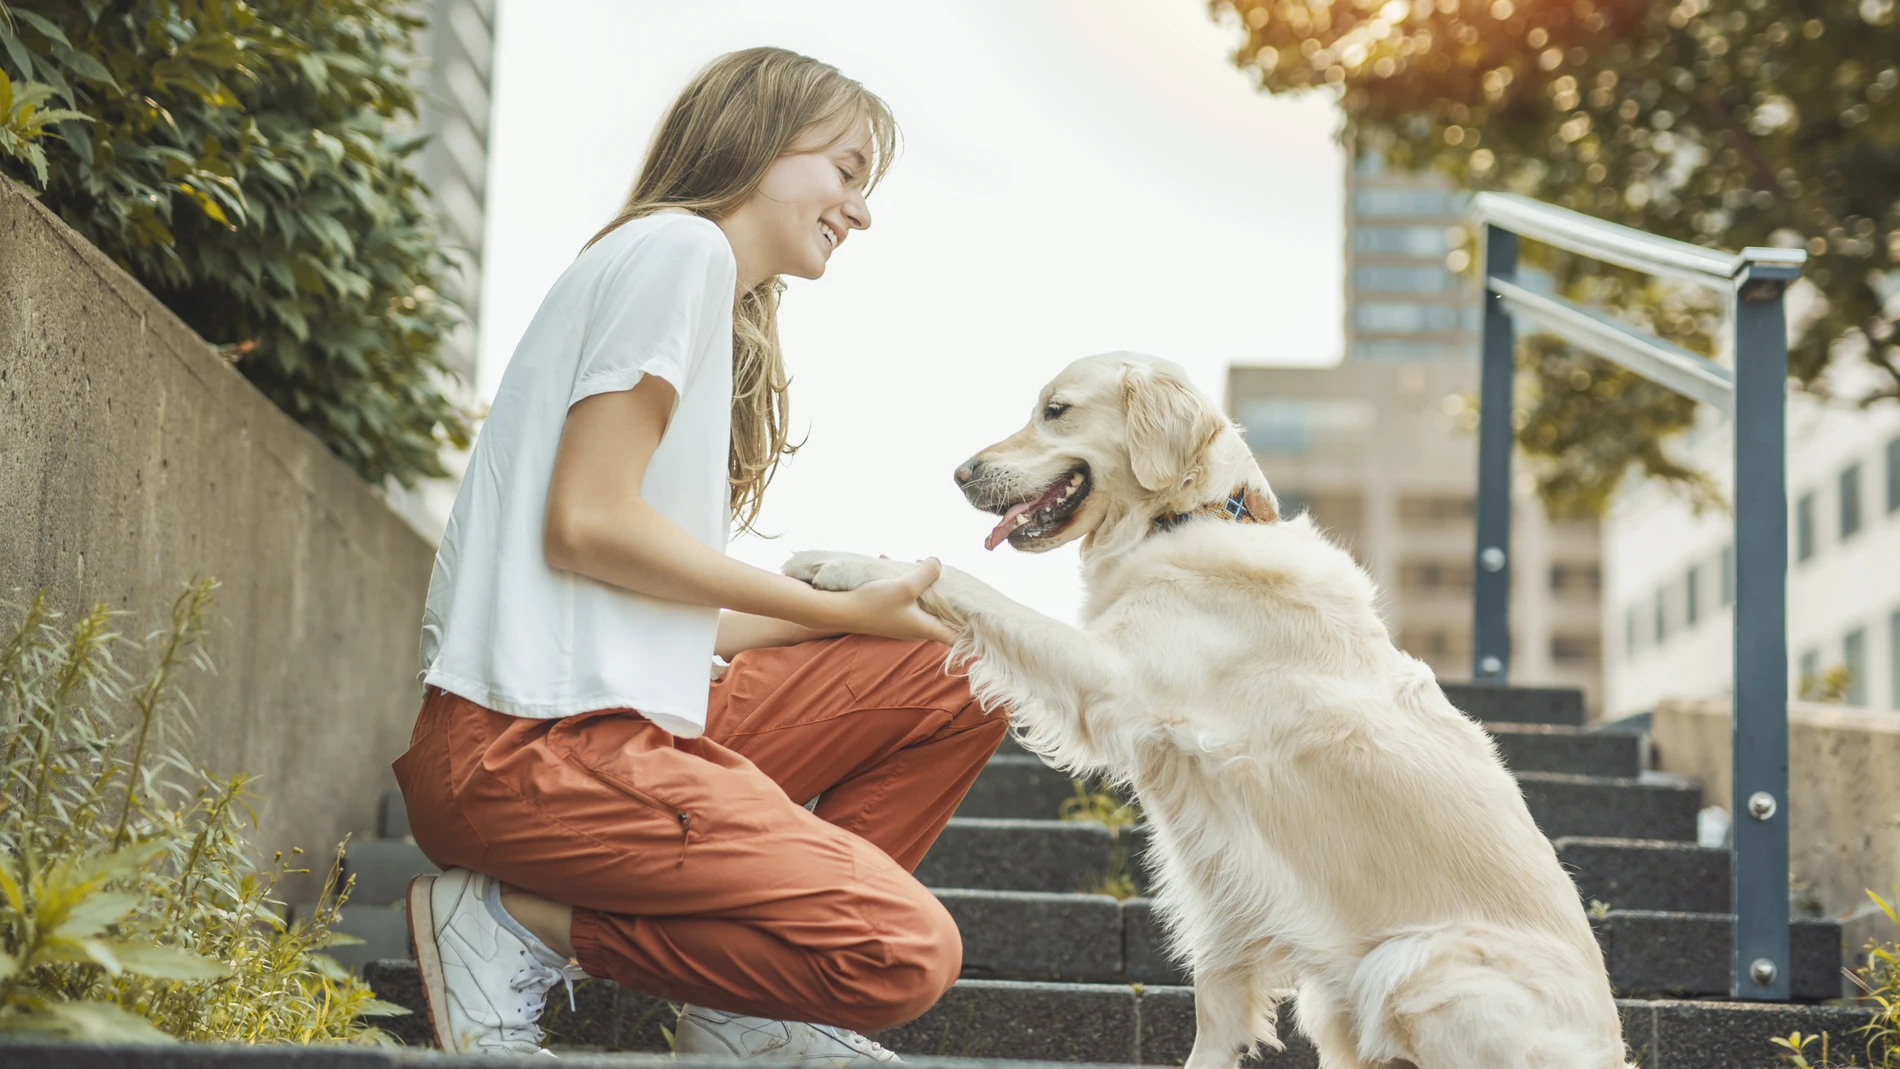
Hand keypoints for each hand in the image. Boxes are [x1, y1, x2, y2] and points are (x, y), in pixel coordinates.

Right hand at [783, 551, 958, 644]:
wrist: (839, 612)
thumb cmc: (873, 603)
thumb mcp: (905, 586)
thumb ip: (926, 575)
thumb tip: (939, 563)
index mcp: (925, 628)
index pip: (956, 639)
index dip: (972, 635)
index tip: (985, 628)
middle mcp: (916, 630)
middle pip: (941, 617)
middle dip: (948, 598)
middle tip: (955, 582)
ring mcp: (902, 624)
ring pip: (922, 604)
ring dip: (923, 586)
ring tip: (919, 564)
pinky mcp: (890, 615)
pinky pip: (906, 599)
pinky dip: (905, 585)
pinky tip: (892, 563)